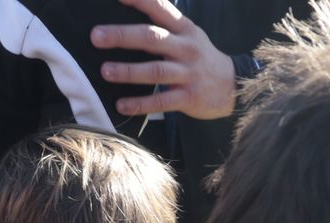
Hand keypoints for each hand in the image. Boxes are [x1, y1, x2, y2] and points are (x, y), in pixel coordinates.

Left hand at [91, 0, 236, 119]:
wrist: (234, 86)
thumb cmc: (200, 57)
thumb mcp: (189, 33)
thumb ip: (164, 23)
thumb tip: (132, 6)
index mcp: (184, 29)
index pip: (159, 8)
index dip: (138, 0)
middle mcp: (186, 48)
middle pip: (152, 38)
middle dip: (123, 36)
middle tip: (96, 36)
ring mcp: (188, 73)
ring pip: (156, 70)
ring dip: (129, 71)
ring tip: (105, 70)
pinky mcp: (189, 98)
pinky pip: (161, 101)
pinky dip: (140, 104)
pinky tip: (122, 105)